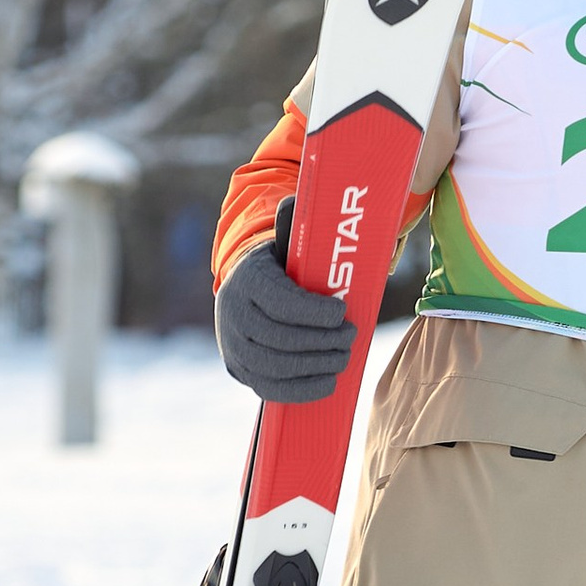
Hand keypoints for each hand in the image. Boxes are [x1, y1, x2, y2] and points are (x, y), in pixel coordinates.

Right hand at [214, 201, 356, 404]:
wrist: (244, 288)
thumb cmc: (280, 263)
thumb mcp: (287, 240)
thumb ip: (297, 223)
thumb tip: (310, 196)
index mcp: (246, 280)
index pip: (281, 302)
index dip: (315, 311)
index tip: (343, 310)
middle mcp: (232, 314)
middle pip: (280, 338)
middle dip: (323, 340)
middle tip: (353, 335)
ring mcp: (232, 346)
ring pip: (276, 365)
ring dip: (317, 364)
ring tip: (344, 356)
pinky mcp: (239, 370)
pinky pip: (270, 389)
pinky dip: (303, 389)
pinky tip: (329, 382)